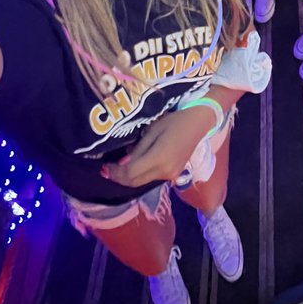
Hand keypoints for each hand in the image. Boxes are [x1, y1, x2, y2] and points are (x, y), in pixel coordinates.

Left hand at [100, 106, 215, 188]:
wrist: (198, 124)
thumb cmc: (174, 121)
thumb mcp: (153, 130)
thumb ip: (138, 148)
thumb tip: (122, 162)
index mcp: (159, 158)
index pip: (130, 173)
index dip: (115, 172)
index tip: (104, 166)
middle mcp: (164, 171)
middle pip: (134, 182)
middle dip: (118, 178)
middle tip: (106, 169)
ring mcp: (170, 175)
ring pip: (142, 182)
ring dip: (128, 178)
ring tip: (116, 168)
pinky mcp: (173, 175)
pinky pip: (150, 178)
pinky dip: (139, 175)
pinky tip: (133, 167)